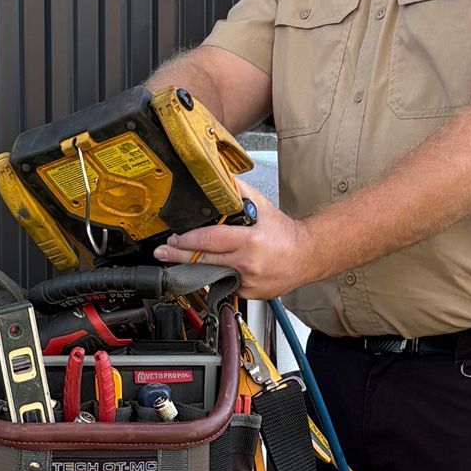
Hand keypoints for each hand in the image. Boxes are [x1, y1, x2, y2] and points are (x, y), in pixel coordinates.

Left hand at [154, 190, 320, 300]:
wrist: (308, 256)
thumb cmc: (285, 233)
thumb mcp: (263, 207)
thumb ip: (240, 192)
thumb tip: (220, 177)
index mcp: (250, 242)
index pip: (210, 241)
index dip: (187, 241)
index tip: (173, 238)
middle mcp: (247, 264)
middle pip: (204, 261)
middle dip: (179, 256)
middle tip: (163, 252)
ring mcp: (248, 282)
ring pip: (212, 276)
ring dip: (194, 269)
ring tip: (177, 261)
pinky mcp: (250, 294)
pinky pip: (226, 285)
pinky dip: (217, 277)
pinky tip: (211, 270)